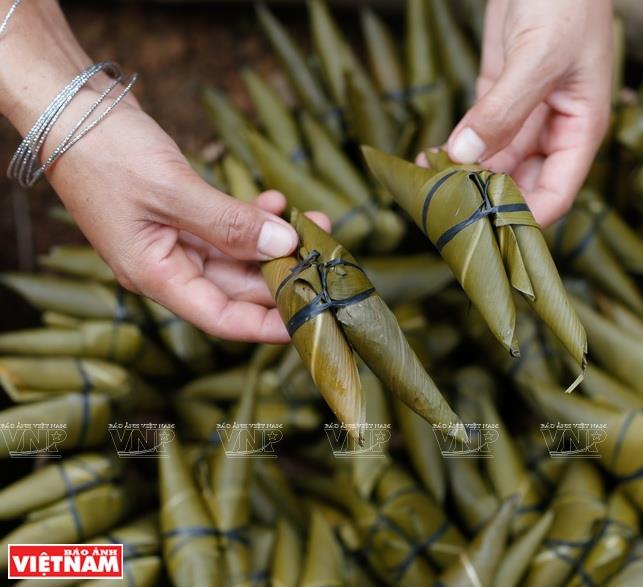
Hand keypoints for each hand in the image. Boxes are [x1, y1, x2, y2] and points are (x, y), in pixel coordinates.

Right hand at [46, 98, 328, 343]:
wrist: (70, 109)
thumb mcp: (172, 191)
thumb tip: (284, 245)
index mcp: (155, 275)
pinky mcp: (182, 214)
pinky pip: (228, 227)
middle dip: (284, 271)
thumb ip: (229, 223)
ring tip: (314, 221)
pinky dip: (254, 216)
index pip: (221, 317)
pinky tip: (277, 200)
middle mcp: (167, 265)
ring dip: (276, 240)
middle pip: (237, 287)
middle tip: (326, 252)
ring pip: (238, 255)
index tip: (310, 317)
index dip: (268, 324)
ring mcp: (174, 240)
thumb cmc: (105, 153)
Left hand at [446, 0, 612, 226]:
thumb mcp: (538, 57)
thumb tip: (466, 155)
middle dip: (487, 200)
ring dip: (465, 179)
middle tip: (445, 214)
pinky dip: (454, 150)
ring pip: (495, 164)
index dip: (525, 218)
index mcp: (581, 128)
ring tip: (428, 190)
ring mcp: (524, 114)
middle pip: (522, 184)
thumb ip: (504, 109)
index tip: (486, 231)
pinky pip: (476, 136)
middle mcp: (554, 129)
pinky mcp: (497, 97)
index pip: (557, 193)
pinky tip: (429, 162)